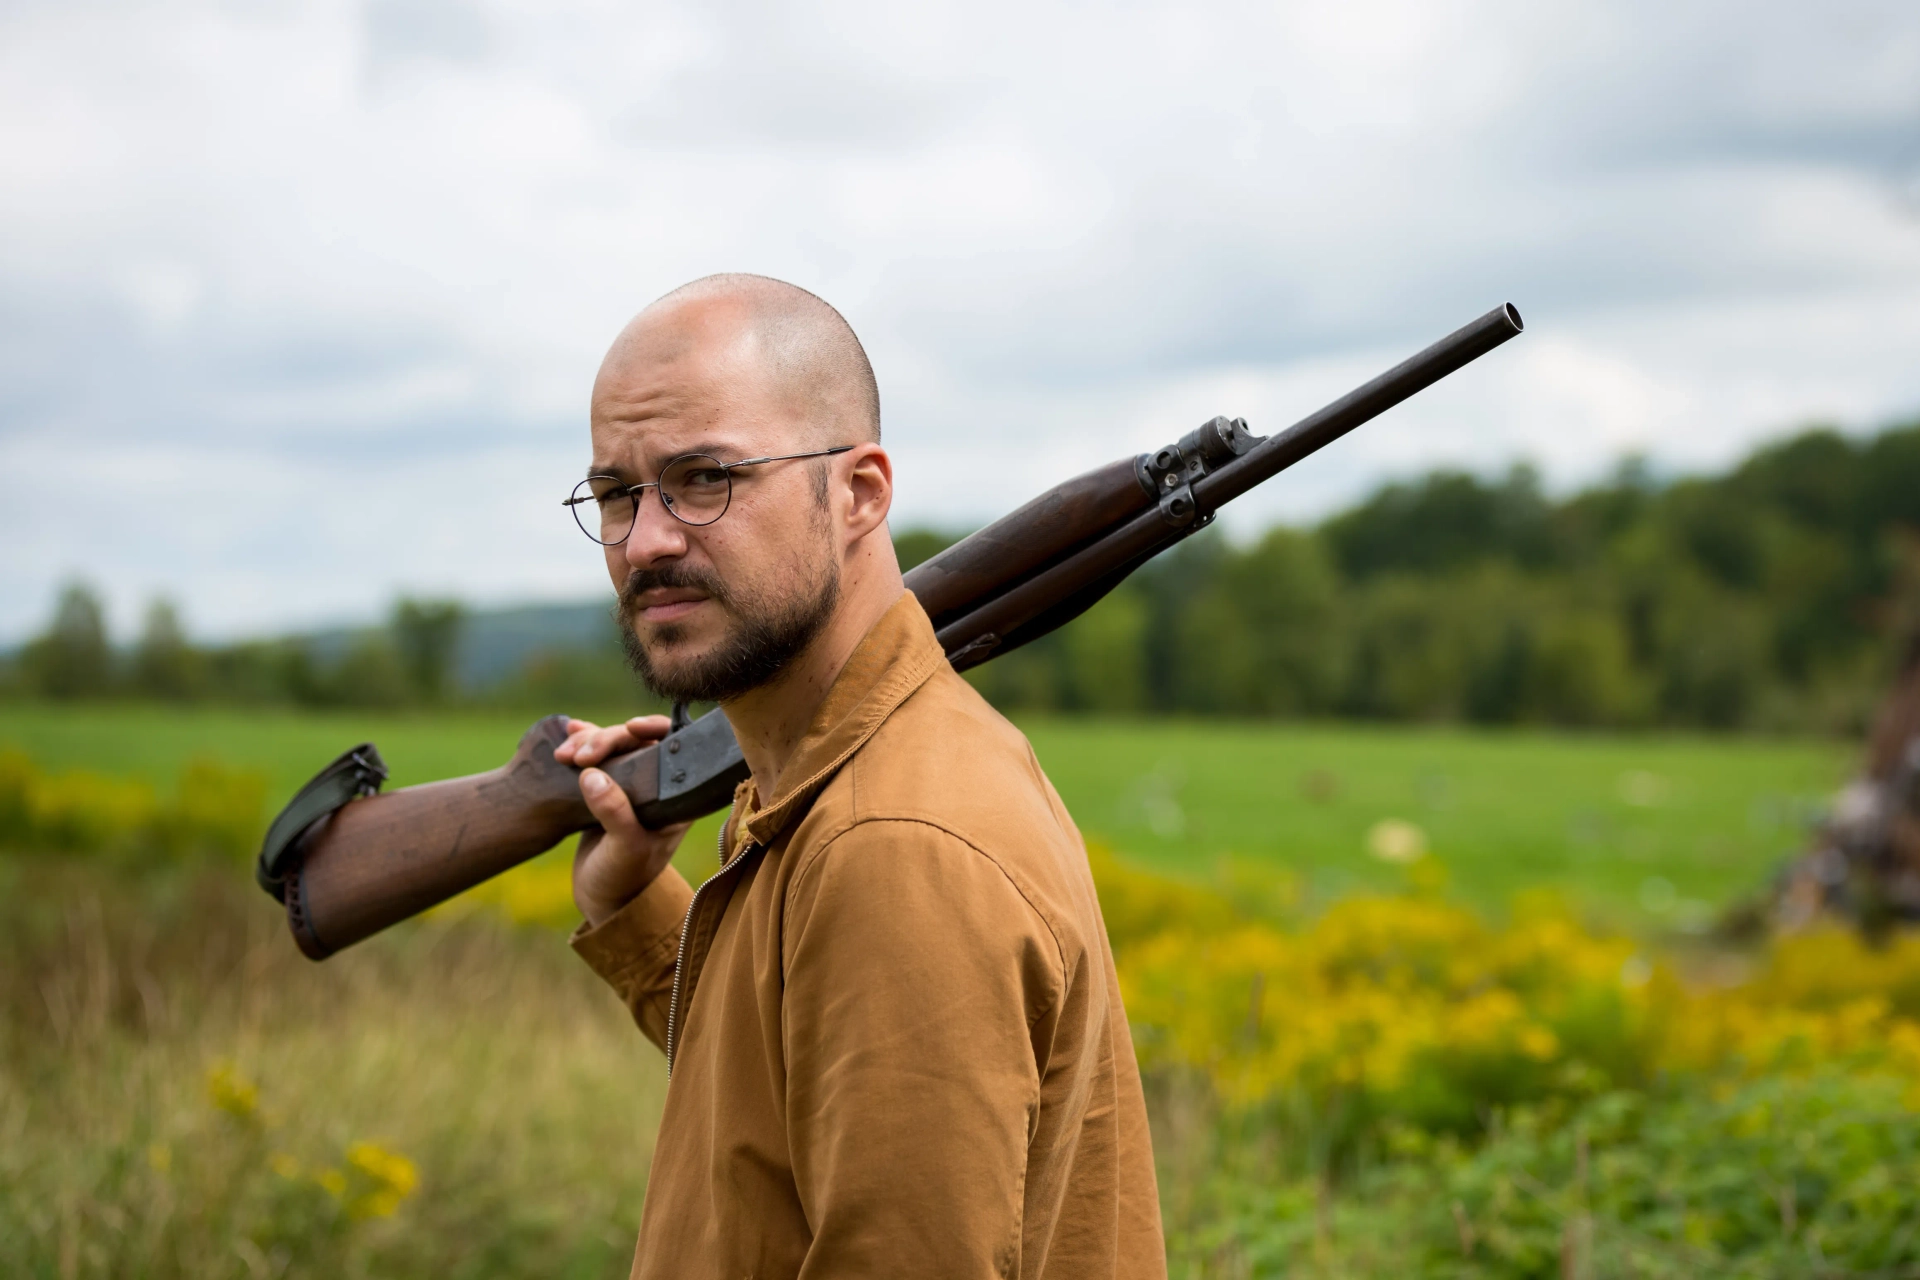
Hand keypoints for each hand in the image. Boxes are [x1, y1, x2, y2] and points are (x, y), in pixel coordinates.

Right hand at [556, 716, 690, 927]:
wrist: (602, 900)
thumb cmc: (624, 878)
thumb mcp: (624, 849)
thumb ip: (614, 813)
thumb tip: (592, 775)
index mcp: (675, 796)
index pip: (675, 747)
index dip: (654, 728)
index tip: (630, 727)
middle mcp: (656, 786)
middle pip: (636, 741)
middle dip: (606, 739)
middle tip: (579, 756)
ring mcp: (629, 785)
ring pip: (613, 745)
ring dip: (587, 742)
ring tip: (563, 755)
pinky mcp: (605, 789)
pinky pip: (595, 757)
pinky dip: (580, 743)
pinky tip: (567, 734)